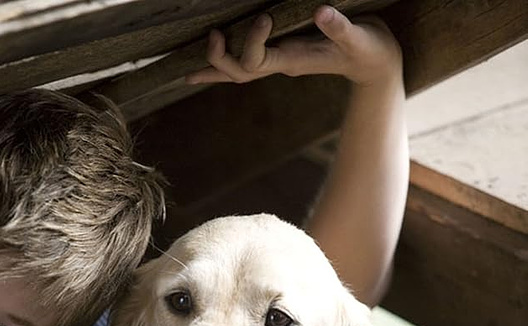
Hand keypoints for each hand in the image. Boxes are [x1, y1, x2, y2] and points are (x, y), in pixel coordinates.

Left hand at [186, 5, 401, 87]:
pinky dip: (224, 67)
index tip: (263, 16)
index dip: (252, 41)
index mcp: (295, 60)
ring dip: (214, 67)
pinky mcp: (283, 56)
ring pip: (238, 73)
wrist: (377, 66)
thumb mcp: (361, 38)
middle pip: (239, 72)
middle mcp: (282, 64)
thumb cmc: (371, 50)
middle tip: (213, 34)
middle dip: (220, 57)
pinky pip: (247, 65)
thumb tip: (321, 12)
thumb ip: (342, 28)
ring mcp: (281, 63)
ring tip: (188, 70)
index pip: (258, 59)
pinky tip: (205, 70)